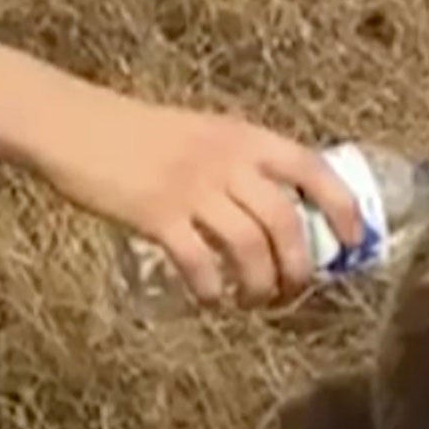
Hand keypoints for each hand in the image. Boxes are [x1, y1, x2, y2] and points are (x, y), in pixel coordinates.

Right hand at [0, 39, 363, 304]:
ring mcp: (192, 188)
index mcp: (246, 138)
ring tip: (255, 303)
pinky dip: (212, 291)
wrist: (77, 126)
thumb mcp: (205, 135)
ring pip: (250, 250)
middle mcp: (227, 161)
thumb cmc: (141, 135)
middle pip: (286, 225)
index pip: (314, 171)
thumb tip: (281, 214)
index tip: (351, 244)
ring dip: (260, 287)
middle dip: (300, 270)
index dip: (342, 210)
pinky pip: (200, 264)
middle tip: (293, 294)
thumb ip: (241, 165)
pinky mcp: (157, 215)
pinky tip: (210, 298)